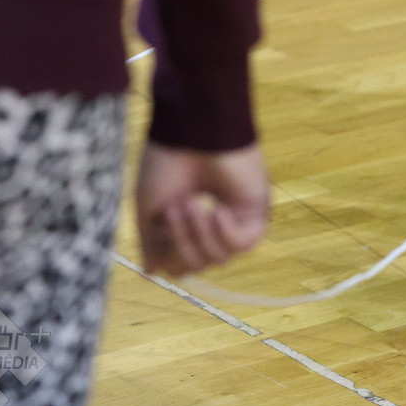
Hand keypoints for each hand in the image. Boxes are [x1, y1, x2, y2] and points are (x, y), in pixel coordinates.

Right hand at [136, 141, 269, 276]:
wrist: (191, 130)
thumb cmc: (167, 161)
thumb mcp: (149, 209)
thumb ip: (152, 244)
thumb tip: (151, 274)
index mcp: (189, 222)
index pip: (179, 264)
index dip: (167, 252)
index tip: (161, 217)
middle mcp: (213, 224)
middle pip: (197, 265)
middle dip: (182, 242)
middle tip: (176, 208)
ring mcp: (236, 218)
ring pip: (218, 258)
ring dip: (199, 234)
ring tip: (193, 203)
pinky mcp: (256, 211)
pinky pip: (243, 245)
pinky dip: (225, 232)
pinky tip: (217, 209)